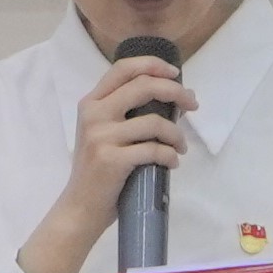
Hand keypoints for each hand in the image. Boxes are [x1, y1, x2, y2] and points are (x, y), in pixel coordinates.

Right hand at [19, 60, 193, 272]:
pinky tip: (172, 162)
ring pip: (155, 122)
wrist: (80, 207)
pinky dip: (170, 155)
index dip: (153, 65)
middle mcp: (94, 114)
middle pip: (144, 86)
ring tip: (180, 146)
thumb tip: (173, 98)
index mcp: (91, 102)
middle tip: (193, 104)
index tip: (175, 73)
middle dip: (176, 92)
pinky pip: (154, 150)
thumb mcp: (104, 133)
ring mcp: (101, 137)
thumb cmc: (99, 170)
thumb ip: (127, 113)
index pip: (124, 68)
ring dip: (176, 134)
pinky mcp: (112, 160)